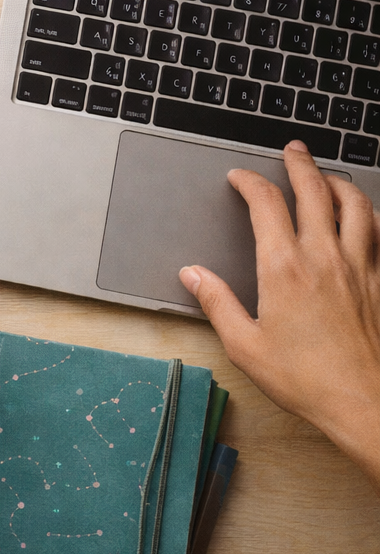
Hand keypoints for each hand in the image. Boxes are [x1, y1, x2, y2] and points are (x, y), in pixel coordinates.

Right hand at [181, 140, 379, 486]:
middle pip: (315, 191)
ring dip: (339, 182)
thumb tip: (192, 275)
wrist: (366, 403)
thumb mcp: (244, 345)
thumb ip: (216, 302)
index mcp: (284, 268)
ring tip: (328, 175)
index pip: (266, 204)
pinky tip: (363, 218)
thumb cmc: (306, 380)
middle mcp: (324, 258)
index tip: (239, 178)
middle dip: (300, 164)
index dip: (250, 182)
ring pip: (356, 206)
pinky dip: (369, 216)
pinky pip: (378, 234)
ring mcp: (359, 268)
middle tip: (293, 150)